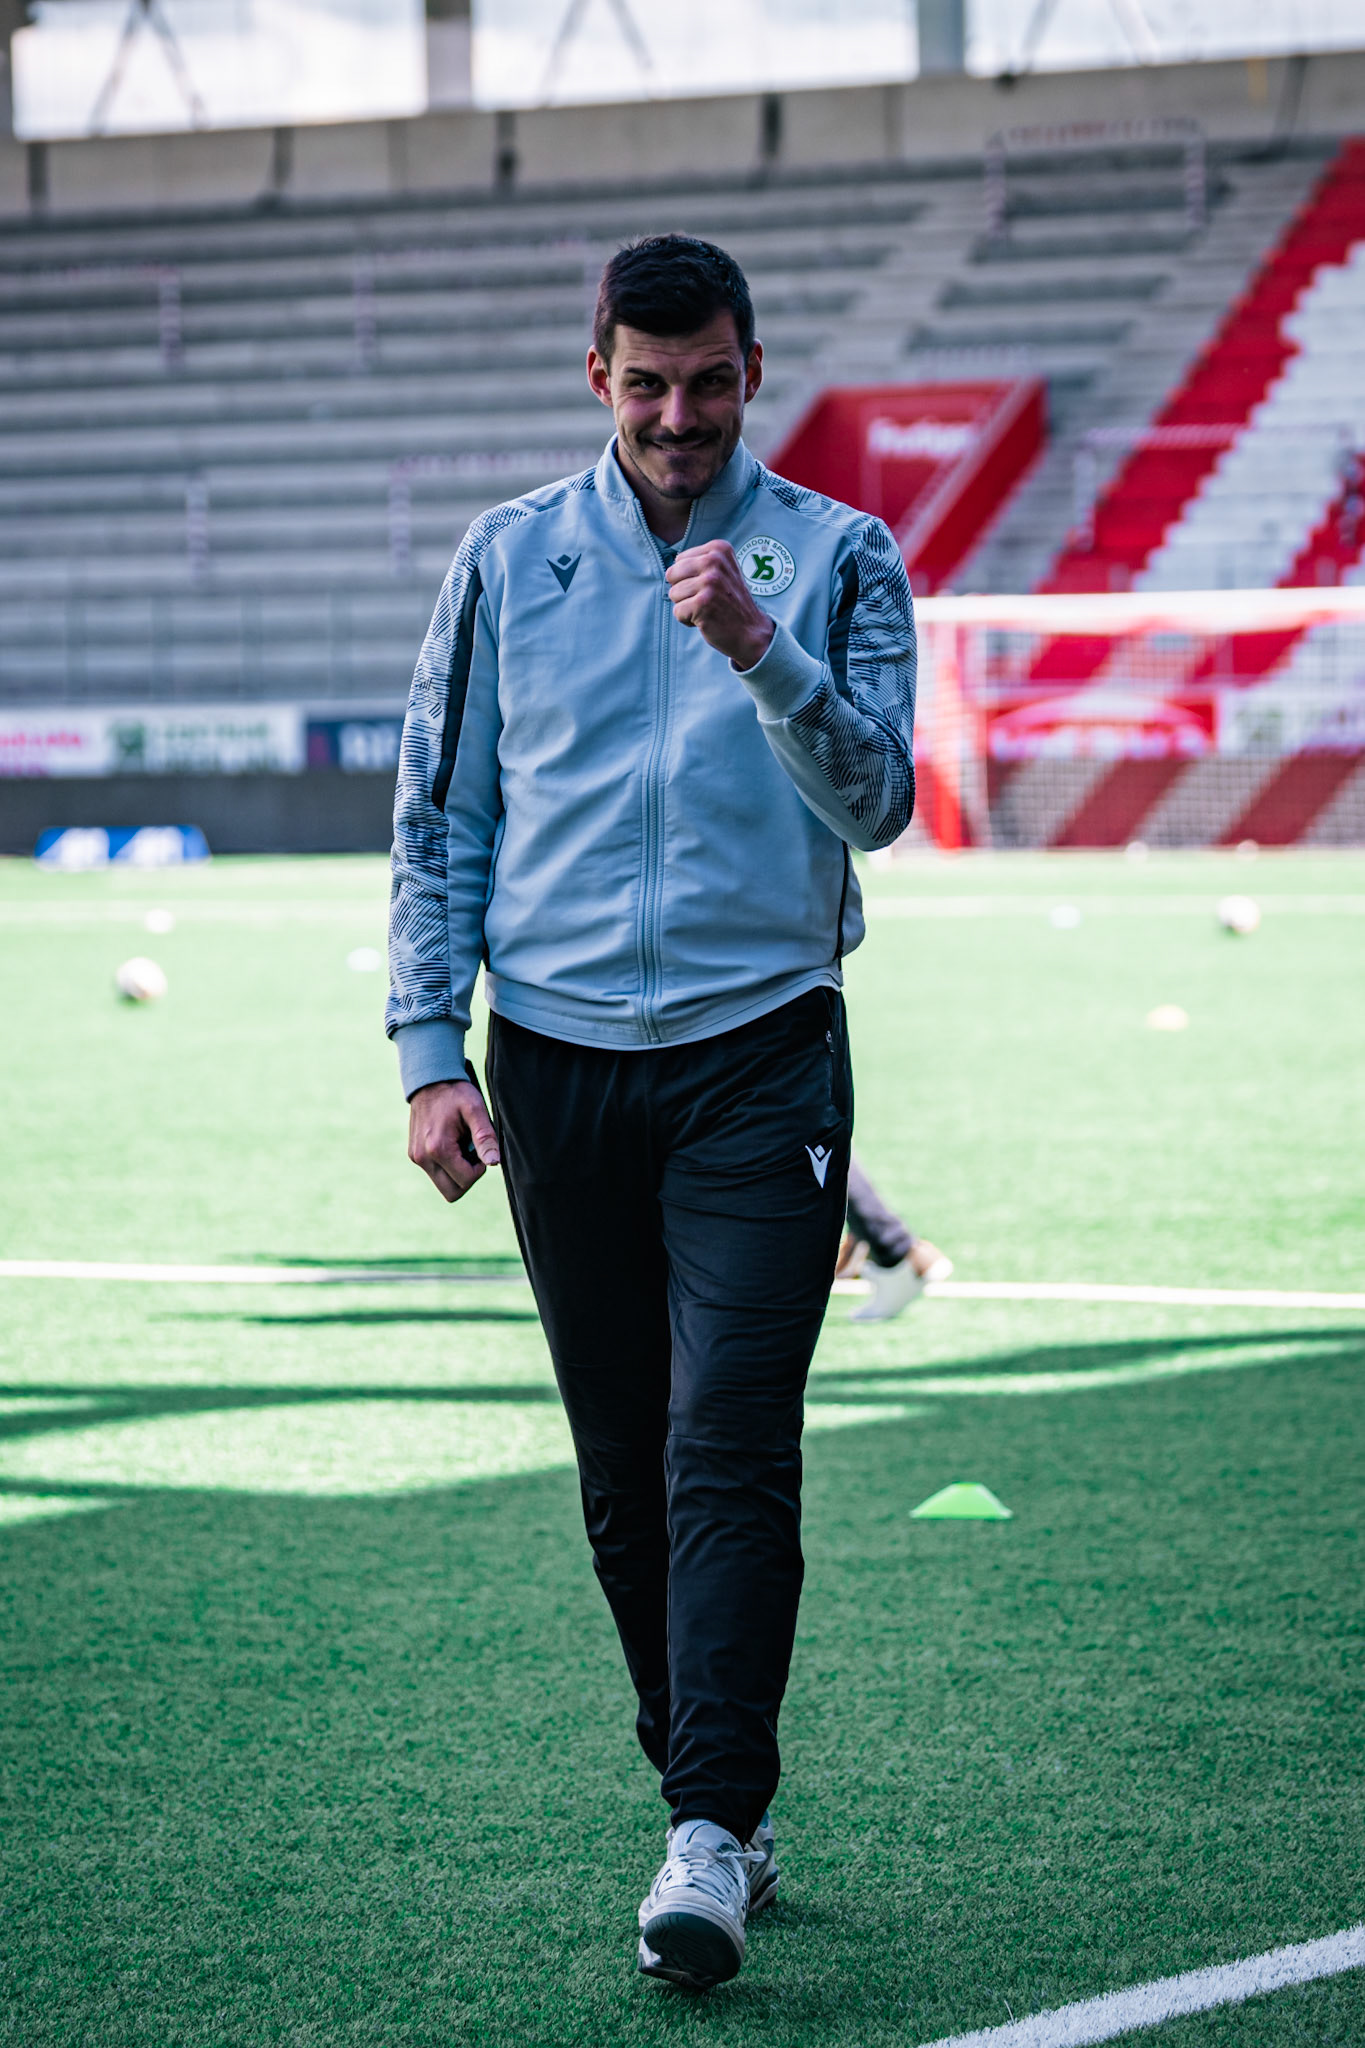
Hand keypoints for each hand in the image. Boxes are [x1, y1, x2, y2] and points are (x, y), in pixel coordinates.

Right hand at [408, 1078, 500, 1202]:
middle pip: (452, 1192)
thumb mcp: (475, 1109)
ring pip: (443, 1185)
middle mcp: (423, 1158)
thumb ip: (485, 1137)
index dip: (479, 1170)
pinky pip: (435, 1174)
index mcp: (438, 1148)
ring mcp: (416, 1158)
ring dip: (457, 1172)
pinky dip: (447, 1166)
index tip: (480, 1149)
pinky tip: (451, 1144)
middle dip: (467, 1177)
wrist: (429, 1080)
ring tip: (461, 1146)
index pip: (465, 1181)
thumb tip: (494, 1163)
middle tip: (472, 1152)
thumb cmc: (455, 1093)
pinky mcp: (415, 1155)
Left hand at [665, 540, 775, 670]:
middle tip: (706, 599)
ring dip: (686, 606)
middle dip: (683, 591)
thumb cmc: (730, 601)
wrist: (750, 630)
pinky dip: (687, 620)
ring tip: (708, 608)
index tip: (710, 586)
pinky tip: (706, 619)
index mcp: (719, 549)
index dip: (688, 578)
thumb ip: (698, 562)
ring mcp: (710, 582)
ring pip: (673, 593)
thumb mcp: (722, 570)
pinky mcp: (703, 603)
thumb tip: (669, 571)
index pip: (679, 561)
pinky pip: (677, 612)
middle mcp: (714, 561)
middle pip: (672, 574)